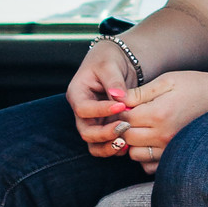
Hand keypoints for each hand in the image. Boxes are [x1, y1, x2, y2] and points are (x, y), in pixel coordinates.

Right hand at [69, 41, 140, 158]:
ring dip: (109, 146)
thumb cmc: (109, 59)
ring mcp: (92, 121)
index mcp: (77, 93)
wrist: (117, 61)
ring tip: (126, 143)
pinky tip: (130, 144)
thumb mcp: (110, 65)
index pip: (83, 109)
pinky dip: (116, 147)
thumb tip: (119, 98)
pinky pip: (106, 144)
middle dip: (104, 134)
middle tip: (125, 128)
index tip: (121, 106)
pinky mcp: (104, 127)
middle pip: (86, 132)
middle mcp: (82, 111)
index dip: (100, 111)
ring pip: (94, 144)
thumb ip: (114, 81)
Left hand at [118, 71, 207, 174]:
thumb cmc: (194, 85)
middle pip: (126, 137)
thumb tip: (115, 96)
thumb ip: (139, 92)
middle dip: (123, 127)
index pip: (124, 119)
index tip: (125, 104)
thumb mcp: (166, 80)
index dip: (120, 111)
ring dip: (132, 142)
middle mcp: (163, 135)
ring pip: (134, 154)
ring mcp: (170, 148)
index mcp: (159, 114)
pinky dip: (144, 156)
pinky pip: (149, 166)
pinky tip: (149, 141)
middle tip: (131, 115)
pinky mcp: (175, 155)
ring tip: (140, 128)